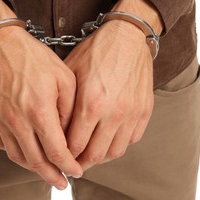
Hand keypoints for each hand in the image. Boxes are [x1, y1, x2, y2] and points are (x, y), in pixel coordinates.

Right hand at [0, 0, 82, 189]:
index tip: (76, 173)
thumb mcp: (63, 77)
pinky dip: (15, 152)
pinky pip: (1, 143)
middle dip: (51, 176)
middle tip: (61, 183)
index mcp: (39, 111)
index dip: (69, 166)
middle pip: (35, 161)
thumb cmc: (34, 57)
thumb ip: (69, 109)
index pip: (57, 151)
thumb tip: (70, 134)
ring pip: (17, 156)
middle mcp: (17, 121)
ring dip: (33, 167)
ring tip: (45, 170)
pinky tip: (25, 151)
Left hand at [65, 0, 162, 170]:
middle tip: (72, 163)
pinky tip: (108, 139)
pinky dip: (118, 144)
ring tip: (90, 154)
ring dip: (100, 157)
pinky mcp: (145, 110)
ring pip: (115, 152)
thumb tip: (55, 129)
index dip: (64, 155)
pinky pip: (132, 139)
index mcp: (91, 103)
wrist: (127, 36)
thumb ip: (64, 103)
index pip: (74, 145)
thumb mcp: (70, 72)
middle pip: (95, 154)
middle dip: (80, 163)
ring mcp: (132, 113)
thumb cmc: (95, 51)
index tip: (59, 157)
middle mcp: (113, 112)